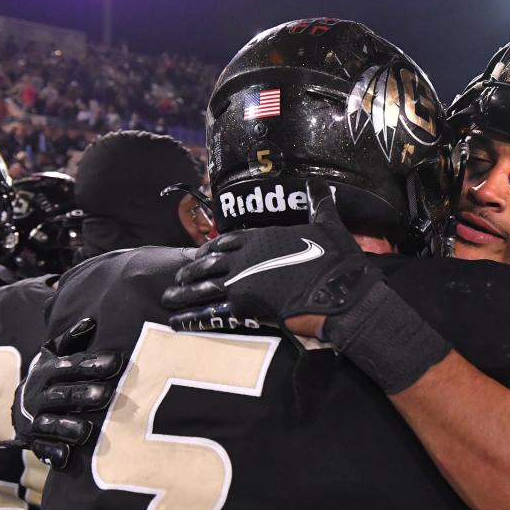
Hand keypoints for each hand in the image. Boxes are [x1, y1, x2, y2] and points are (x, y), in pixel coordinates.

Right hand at [15, 317, 122, 469]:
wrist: (21, 408)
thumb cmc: (50, 378)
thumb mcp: (54, 356)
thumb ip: (71, 340)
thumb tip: (90, 321)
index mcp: (45, 372)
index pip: (70, 366)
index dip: (92, 364)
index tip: (117, 361)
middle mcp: (37, 396)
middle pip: (61, 395)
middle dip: (82, 395)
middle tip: (107, 395)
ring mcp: (34, 421)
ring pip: (50, 424)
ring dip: (68, 426)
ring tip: (87, 431)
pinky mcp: (35, 443)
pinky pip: (42, 449)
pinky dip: (52, 452)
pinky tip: (66, 456)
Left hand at [161, 178, 379, 332]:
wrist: (340, 293)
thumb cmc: (336, 260)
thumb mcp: (329, 225)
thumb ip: (319, 207)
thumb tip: (321, 187)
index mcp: (261, 237)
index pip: (226, 240)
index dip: (210, 250)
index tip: (199, 255)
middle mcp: (244, 257)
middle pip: (207, 264)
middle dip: (190, 273)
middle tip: (177, 281)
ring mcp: (241, 282)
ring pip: (202, 287)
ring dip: (183, 295)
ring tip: (168, 301)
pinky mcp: (244, 307)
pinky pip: (211, 313)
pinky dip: (192, 318)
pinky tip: (178, 322)